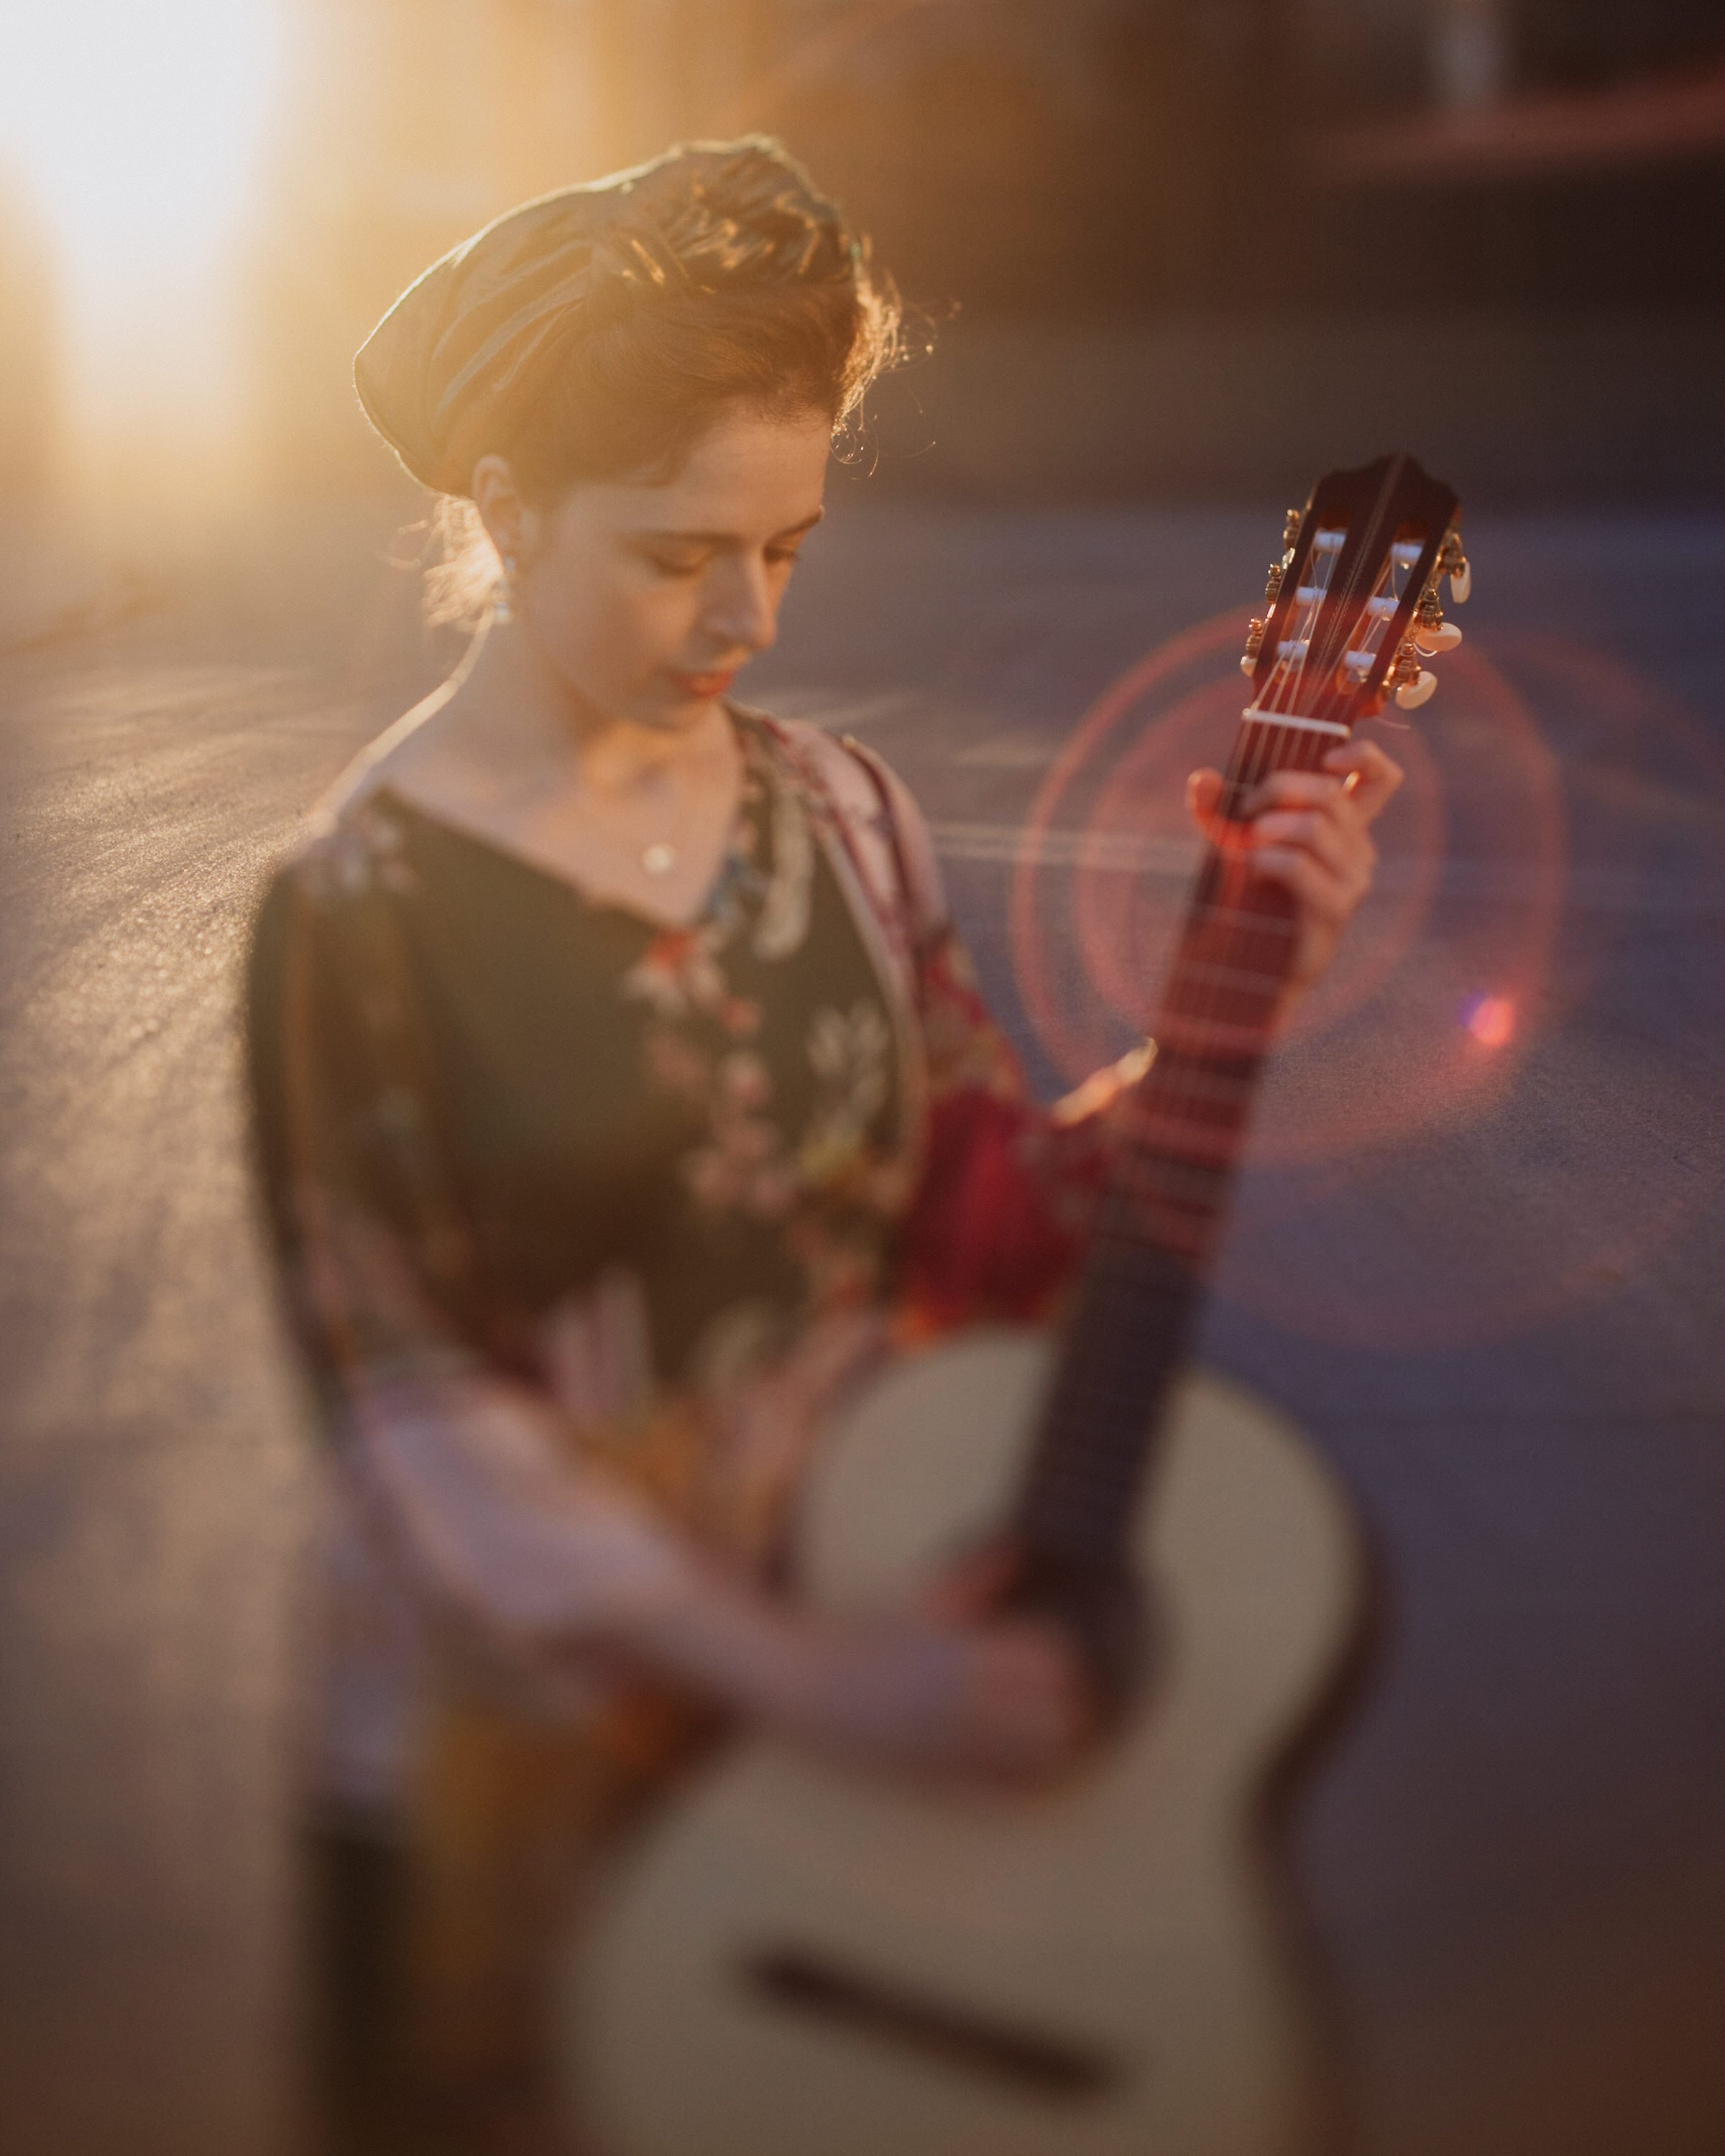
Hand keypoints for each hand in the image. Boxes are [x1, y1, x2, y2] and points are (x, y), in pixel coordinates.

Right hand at [766, 1607, 1093, 1786]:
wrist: (814, 1691)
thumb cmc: (872, 1637)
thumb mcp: (923, 1600)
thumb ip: (976, 1577)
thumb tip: (1020, 1547)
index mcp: (964, 1652)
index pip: (1051, 1661)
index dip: (1061, 1658)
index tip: (1053, 1655)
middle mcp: (964, 1701)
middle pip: (1058, 1713)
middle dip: (1066, 1705)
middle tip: (1054, 1697)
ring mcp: (954, 1744)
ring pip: (1039, 1759)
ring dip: (1051, 1745)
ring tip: (1041, 1733)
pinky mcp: (941, 1777)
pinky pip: (1003, 1793)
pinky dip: (1023, 1784)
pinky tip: (1020, 1771)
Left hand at [1185, 737, 1403, 999]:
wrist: (1257, 966)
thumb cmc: (1252, 897)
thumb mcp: (1236, 843)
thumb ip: (1219, 810)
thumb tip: (1203, 778)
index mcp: (1346, 826)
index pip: (1383, 778)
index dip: (1365, 757)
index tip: (1327, 757)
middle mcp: (1359, 849)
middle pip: (1330, 794)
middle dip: (1279, 788)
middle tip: (1246, 810)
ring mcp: (1353, 880)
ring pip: (1315, 826)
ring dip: (1269, 826)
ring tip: (1245, 845)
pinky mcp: (1335, 909)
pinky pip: (1298, 866)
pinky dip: (1266, 859)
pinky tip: (1251, 870)